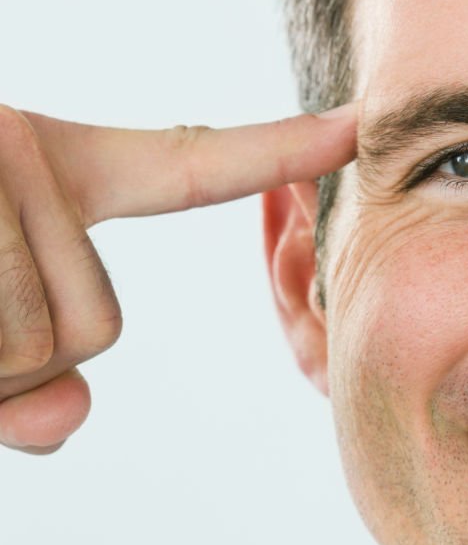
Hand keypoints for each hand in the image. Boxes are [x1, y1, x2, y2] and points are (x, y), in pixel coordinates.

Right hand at [0, 103, 357, 452]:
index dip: (279, 153)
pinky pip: (5, 348)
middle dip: (24, 361)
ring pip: (46, 348)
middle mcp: (35, 160)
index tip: (356, 128)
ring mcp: (1, 171)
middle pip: (103, 329)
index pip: (190, 171)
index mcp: (57, 173)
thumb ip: (32, 389)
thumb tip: (73, 415)